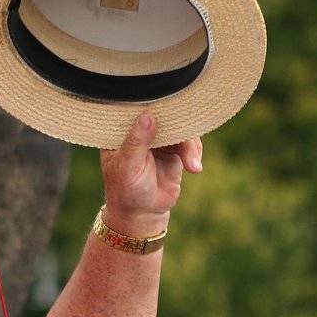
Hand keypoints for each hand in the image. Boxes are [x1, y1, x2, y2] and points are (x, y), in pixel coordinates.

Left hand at [99, 112, 202, 237]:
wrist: (142, 214)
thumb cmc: (126, 190)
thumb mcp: (128, 166)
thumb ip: (137, 141)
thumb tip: (148, 116)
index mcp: (121, 128)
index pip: (136, 106)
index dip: (153, 102)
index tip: (170, 104)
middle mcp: (141, 129)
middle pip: (165, 113)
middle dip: (180, 125)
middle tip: (187, 139)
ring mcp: (159, 138)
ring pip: (181, 128)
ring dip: (190, 146)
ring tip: (192, 166)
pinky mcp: (174, 149)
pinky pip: (190, 142)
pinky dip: (194, 152)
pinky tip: (194, 167)